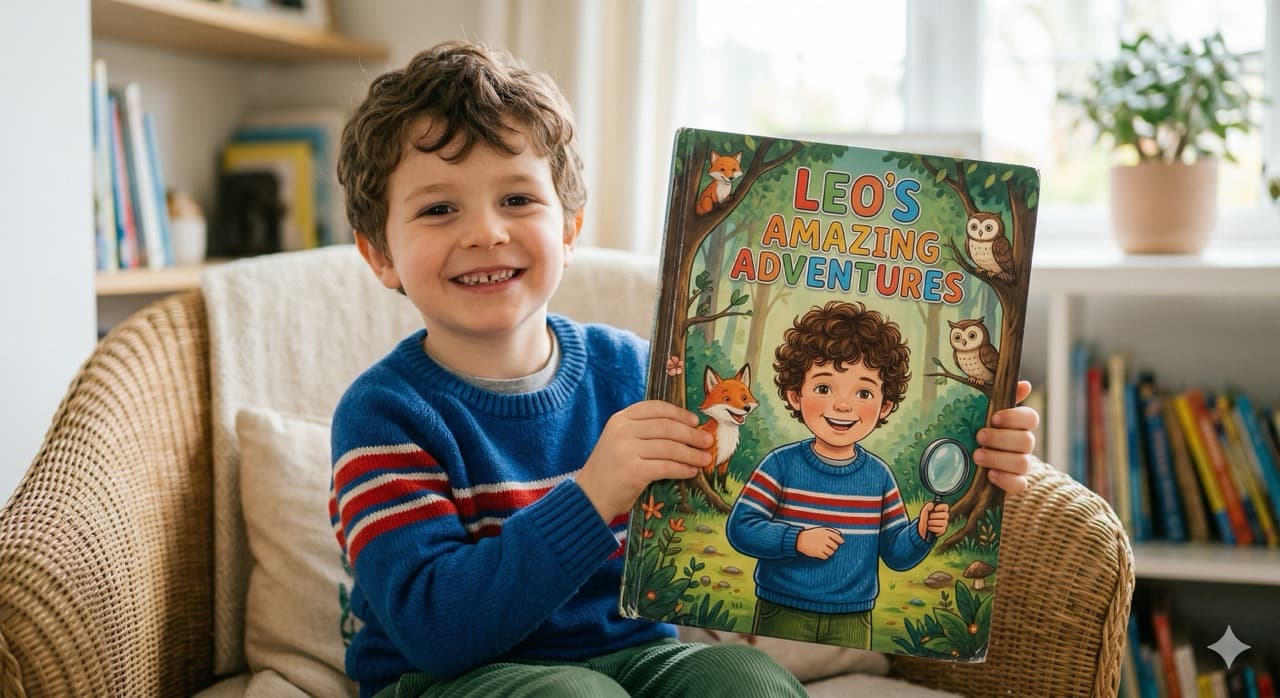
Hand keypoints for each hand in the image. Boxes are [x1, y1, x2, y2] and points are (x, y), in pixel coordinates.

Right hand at [576, 400, 711, 520]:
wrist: (589, 496)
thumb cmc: (610, 469)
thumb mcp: (620, 440)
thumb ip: (643, 431)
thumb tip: (684, 429)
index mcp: (620, 419)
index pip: (656, 408)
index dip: (679, 413)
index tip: (695, 422)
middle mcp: (622, 430)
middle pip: (667, 427)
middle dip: (692, 435)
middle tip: (708, 441)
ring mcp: (627, 450)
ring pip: (670, 448)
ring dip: (691, 454)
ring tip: (705, 458)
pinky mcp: (633, 471)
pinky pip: (666, 467)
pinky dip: (683, 469)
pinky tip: (691, 472)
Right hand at [796, 527, 843, 559]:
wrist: (799, 539)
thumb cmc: (811, 534)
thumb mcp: (821, 529)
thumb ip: (831, 531)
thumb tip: (841, 536)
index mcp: (826, 532)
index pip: (838, 538)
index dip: (840, 540)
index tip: (840, 542)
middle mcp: (824, 539)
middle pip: (835, 546)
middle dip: (833, 547)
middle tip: (828, 546)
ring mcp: (821, 546)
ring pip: (831, 552)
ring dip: (829, 552)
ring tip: (824, 549)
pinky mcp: (817, 552)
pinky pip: (826, 557)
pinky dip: (824, 556)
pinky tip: (821, 553)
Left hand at [917, 501, 949, 538]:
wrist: (920, 531)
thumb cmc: (922, 521)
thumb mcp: (923, 513)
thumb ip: (927, 507)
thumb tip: (932, 504)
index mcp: (939, 511)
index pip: (946, 507)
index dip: (941, 507)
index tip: (935, 509)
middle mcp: (943, 517)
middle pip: (945, 515)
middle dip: (935, 516)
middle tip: (929, 517)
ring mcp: (944, 524)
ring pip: (944, 522)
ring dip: (933, 522)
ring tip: (928, 523)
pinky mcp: (942, 530)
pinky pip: (941, 529)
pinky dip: (934, 528)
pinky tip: (930, 528)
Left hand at [975, 379, 1038, 494]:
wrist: (971, 460)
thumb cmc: (979, 429)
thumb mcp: (984, 412)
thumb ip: (1000, 398)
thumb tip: (1025, 385)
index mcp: (1020, 424)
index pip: (1031, 418)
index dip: (1015, 418)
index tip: (994, 418)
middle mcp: (1025, 444)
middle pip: (1026, 441)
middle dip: (1001, 438)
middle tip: (979, 436)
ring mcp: (1021, 464)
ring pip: (1022, 463)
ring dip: (998, 459)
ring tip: (977, 456)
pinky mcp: (1015, 483)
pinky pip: (1019, 485)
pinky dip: (1005, 480)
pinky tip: (990, 474)